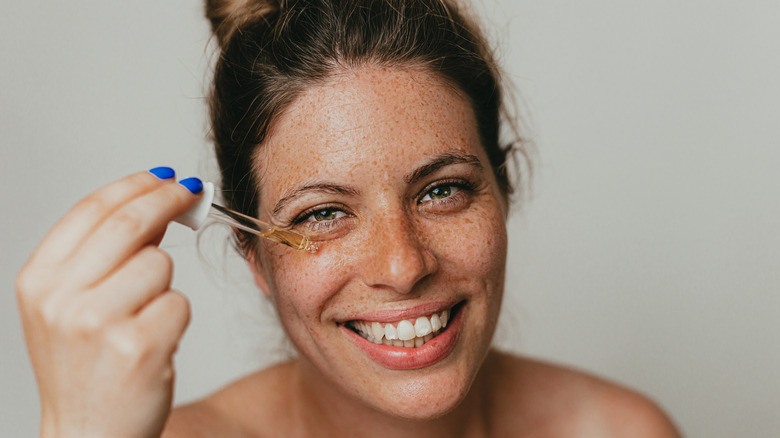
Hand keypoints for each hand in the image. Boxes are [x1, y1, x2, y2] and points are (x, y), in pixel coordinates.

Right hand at [16, 169, 201, 437]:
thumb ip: (102, 255)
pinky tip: (154, 343)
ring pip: (160, 264)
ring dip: (164, 284)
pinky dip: (176, 318)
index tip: (163, 176)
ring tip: (144, 318)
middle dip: (169, 200)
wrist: (88, 436)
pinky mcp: (139, 347)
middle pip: (130, 223)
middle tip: (192, 192)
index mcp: (38, 281)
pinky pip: (179, 303)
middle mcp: (61, 299)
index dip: (135, 185)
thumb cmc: (86, 368)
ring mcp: (98, 323)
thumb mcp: (70, 306)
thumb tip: (154, 203)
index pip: (91, 210)